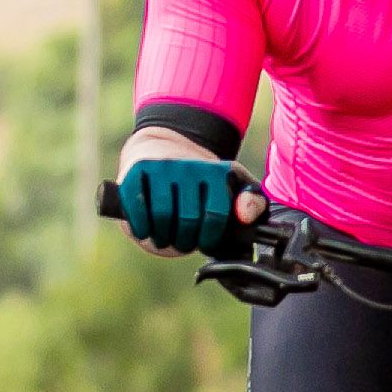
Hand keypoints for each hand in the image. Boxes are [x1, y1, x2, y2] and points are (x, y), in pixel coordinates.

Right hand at [115, 139, 258, 254]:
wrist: (166, 148)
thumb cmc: (203, 181)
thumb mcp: (235, 187)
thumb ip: (254, 204)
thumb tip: (244, 215)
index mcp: (216, 171)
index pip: (216, 215)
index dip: (210, 238)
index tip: (206, 243)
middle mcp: (189, 166)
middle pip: (188, 220)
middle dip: (187, 241)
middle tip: (185, 242)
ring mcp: (161, 167)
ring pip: (162, 216)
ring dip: (164, 238)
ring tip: (167, 238)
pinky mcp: (137, 171)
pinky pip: (137, 207)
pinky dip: (141, 226)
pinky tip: (146, 231)